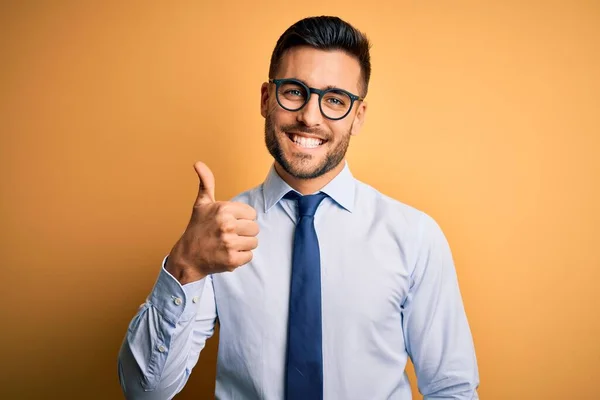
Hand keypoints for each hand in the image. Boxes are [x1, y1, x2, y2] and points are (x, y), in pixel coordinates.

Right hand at [166, 161, 258, 283]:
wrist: (187, 257)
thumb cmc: (197, 228)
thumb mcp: (202, 204)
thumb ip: (206, 183)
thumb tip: (198, 163)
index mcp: (223, 209)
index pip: (252, 213)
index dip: (242, 219)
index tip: (228, 223)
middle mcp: (227, 225)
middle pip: (255, 228)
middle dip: (244, 232)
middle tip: (228, 235)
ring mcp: (230, 243)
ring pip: (254, 242)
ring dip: (243, 245)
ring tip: (228, 244)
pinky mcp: (232, 260)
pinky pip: (249, 256)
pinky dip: (241, 257)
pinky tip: (227, 254)